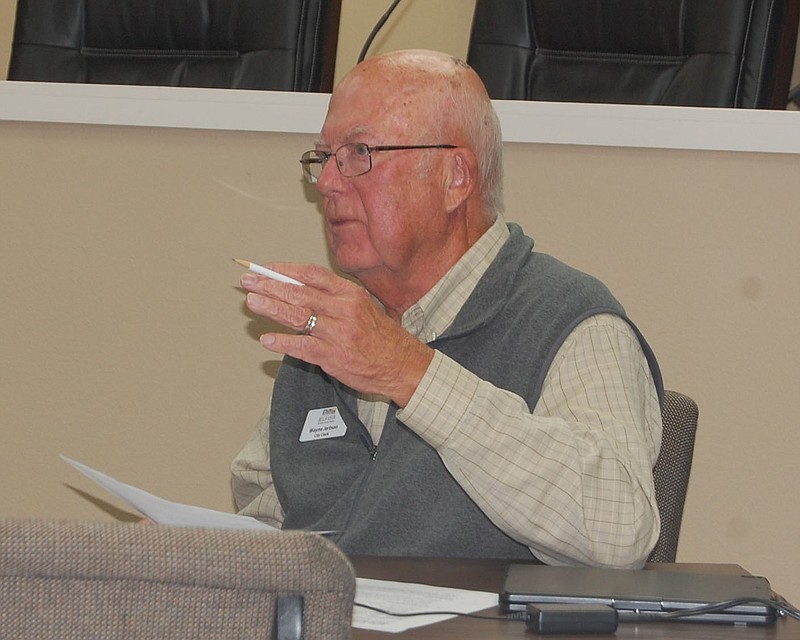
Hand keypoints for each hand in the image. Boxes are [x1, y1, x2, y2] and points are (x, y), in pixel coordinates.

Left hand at [239, 263, 433, 406]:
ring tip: (253, 303)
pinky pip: (304, 348)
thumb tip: (297, 288)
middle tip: (249, 282)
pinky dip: (284, 343)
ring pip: (299, 317)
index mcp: (350, 293)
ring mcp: (339, 333)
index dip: (285, 270)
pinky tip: (267, 340)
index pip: (312, 274)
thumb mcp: (362, 306)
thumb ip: (333, 298)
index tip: (265, 268)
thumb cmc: (380, 336)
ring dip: (272, 308)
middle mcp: (344, 309)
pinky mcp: (335, 357)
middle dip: (271, 286)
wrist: (403, 365)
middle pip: (300, 293)